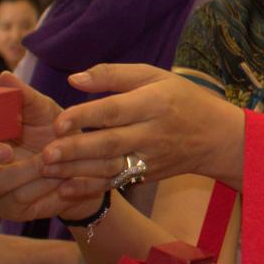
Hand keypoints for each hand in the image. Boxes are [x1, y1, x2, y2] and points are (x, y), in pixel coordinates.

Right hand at [0, 73, 86, 222]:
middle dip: (26, 169)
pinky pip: (30, 206)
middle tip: (50, 156)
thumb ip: (24, 97)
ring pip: (15, 195)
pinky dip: (51, 193)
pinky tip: (68, 181)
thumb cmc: (54, 132)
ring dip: (43, 180)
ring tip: (64, 166)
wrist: (80, 163)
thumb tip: (6, 76)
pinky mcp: (15, 212)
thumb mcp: (42, 111)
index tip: (9, 148)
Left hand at [41, 64, 244, 192]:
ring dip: (77, 170)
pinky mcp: (147, 175)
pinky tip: (66, 188)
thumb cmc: (181, 99)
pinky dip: (91, 187)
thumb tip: (73, 79)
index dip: (86, 116)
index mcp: (154, 102)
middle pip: (110, 142)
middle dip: (77, 149)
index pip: (116, 110)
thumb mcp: (154, 76)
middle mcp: (153, 133)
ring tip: (48, 169)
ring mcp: (151, 158)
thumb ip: (113, 75)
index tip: (59, 121)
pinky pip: (116, 182)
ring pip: (111, 167)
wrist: (217, 137)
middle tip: (46, 153)